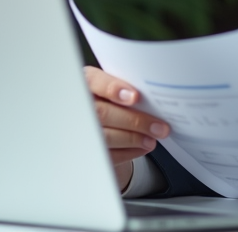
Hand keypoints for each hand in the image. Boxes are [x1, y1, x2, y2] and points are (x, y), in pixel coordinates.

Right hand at [84, 66, 170, 190]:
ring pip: (105, 136)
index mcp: (86, 83)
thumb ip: (128, 89)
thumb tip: (155, 99)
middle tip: (159, 127)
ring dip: (133, 139)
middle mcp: (78, 105)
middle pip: (103, 113)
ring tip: (152, 139)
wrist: (103, 125)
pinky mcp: (86, 153)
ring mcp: (78, 130)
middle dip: (134, 121)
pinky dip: (128, 152)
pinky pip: (106, 155)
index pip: (94, 81)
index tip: (134, 97)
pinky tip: (142, 147)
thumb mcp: (118, 89)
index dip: (112, 88)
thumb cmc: (114, 102)